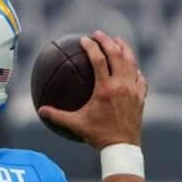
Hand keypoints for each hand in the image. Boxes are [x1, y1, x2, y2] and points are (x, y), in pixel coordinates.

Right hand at [37, 30, 146, 149]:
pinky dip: (134, 68)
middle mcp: (121, 85)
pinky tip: (131, 67)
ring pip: (131, 62)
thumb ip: (57, 116)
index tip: (84, 39)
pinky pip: (139, 77)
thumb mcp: (76, 124)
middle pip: (116, 54)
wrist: (122, 147)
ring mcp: (133, 89)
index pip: (98, 59)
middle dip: (107, 40)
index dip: (91, 46)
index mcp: (105, 89)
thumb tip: (40, 111)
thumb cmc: (98, 136)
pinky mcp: (141, 96)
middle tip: (99, 34)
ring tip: (117, 41)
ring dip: (124, 48)